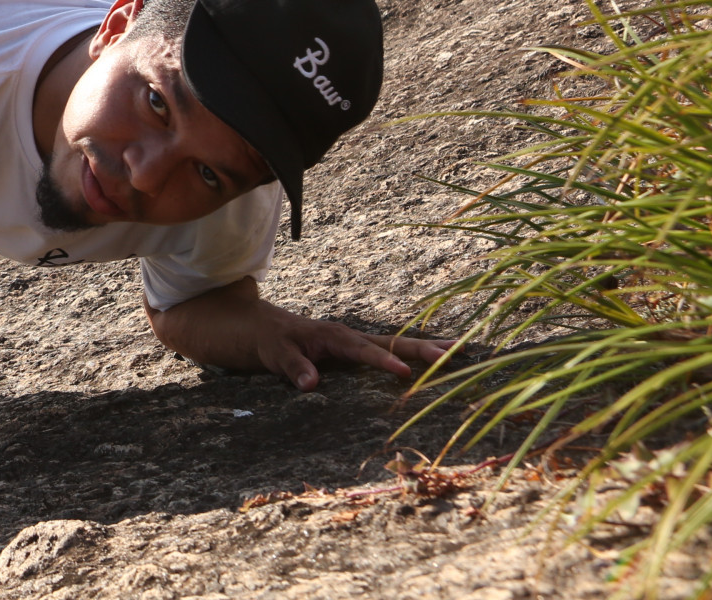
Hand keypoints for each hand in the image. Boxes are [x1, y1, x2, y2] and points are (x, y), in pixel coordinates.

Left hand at [254, 309, 451, 391]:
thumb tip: (312, 384)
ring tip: (458, 352)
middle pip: (392, 342)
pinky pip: (385, 352)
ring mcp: (352, 342)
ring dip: (423, 349)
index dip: (386, 362)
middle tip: (455, 354)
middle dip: (422, 350)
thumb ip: (292, 367)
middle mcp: (348, 336)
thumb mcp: (272, 353)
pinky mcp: (351, 350)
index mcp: (333, 336)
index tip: (407, 374)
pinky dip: (409, 355)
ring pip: (394, 345)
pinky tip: (430, 362)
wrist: (253, 326)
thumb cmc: (264, 339)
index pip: (365, 351)